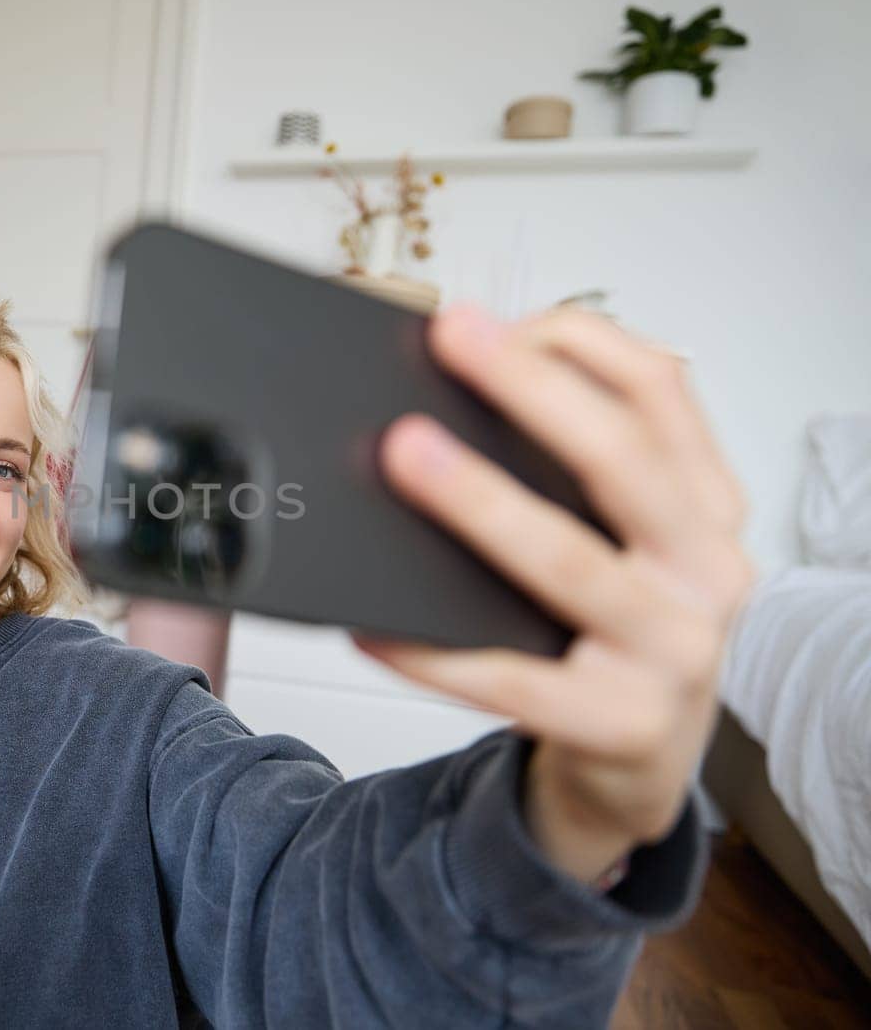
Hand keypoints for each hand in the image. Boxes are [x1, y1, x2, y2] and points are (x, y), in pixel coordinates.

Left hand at [350, 302, 757, 883]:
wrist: (640, 761)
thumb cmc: (617, 629)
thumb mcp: (626, 538)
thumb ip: (572, 470)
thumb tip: (449, 402)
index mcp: (706, 505)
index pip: (662, 391)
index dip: (579, 343)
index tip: (491, 317)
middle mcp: (705, 570)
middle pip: (621, 460)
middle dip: (531, 390)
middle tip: (450, 339)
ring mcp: (672, 652)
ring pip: (568, 563)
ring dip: (481, 502)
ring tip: (404, 454)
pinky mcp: (620, 724)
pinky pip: (509, 680)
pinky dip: (433, 649)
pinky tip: (373, 624)